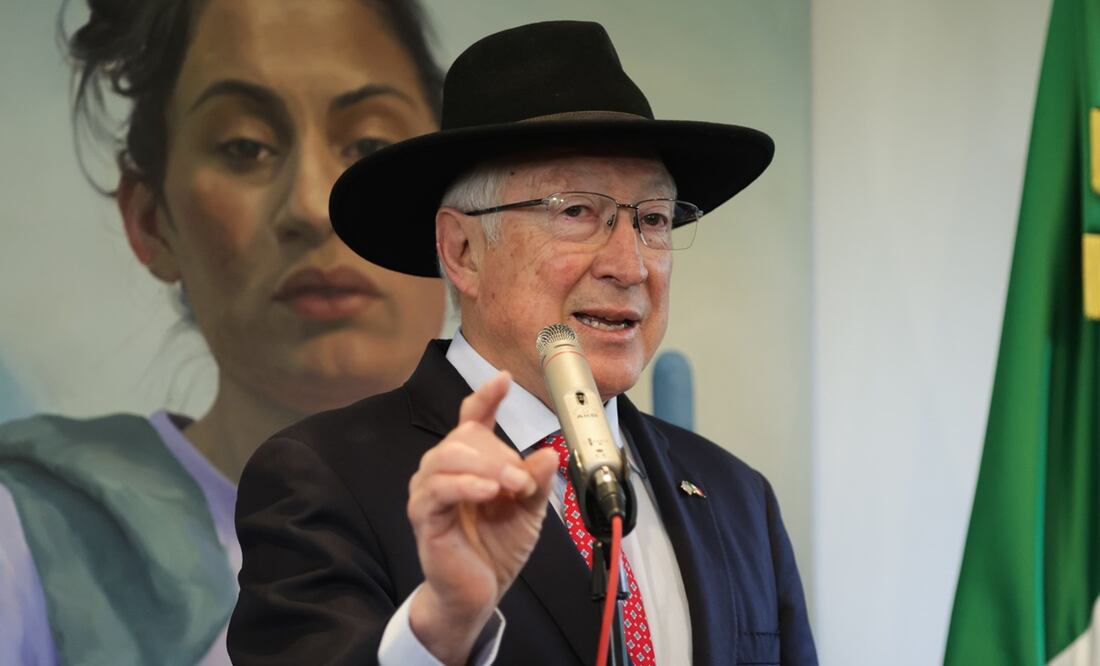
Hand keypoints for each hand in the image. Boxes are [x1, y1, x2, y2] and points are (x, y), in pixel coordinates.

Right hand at [406, 371, 558, 664]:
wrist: (479, 593)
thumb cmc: (496, 548)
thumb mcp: (528, 510)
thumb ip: (536, 481)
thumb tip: (549, 453)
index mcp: (469, 462)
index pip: (472, 418)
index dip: (485, 396)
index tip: (503, 379)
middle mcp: (444, 469)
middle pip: (465, 436)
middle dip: (499, 453)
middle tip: (522, 480)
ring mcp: (429, 491)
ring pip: (449, 455)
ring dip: (487, 466)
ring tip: (510, 486)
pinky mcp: (424, 515)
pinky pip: (439, 488)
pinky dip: (466, 484)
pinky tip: (488, 492)